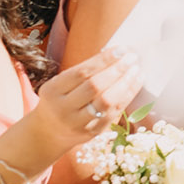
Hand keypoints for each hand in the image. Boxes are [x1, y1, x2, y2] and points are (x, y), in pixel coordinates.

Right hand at [27, 50, 143, 156]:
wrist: (48, 133)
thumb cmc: (60, 100)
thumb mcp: (60, 85)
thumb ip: (83, 72)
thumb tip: (117, 53)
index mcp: (52, 91)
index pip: (81, 72)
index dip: (103, 60)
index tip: (121, 49)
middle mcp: (62, 108)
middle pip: (95, 86)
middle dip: (117, 70)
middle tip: (132, 57)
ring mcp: (77, 123)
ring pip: (106, 101)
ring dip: (125, 83)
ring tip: (136, 70)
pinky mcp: (91, 132)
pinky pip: (114, 112)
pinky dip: (128, 95)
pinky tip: (136, 82)